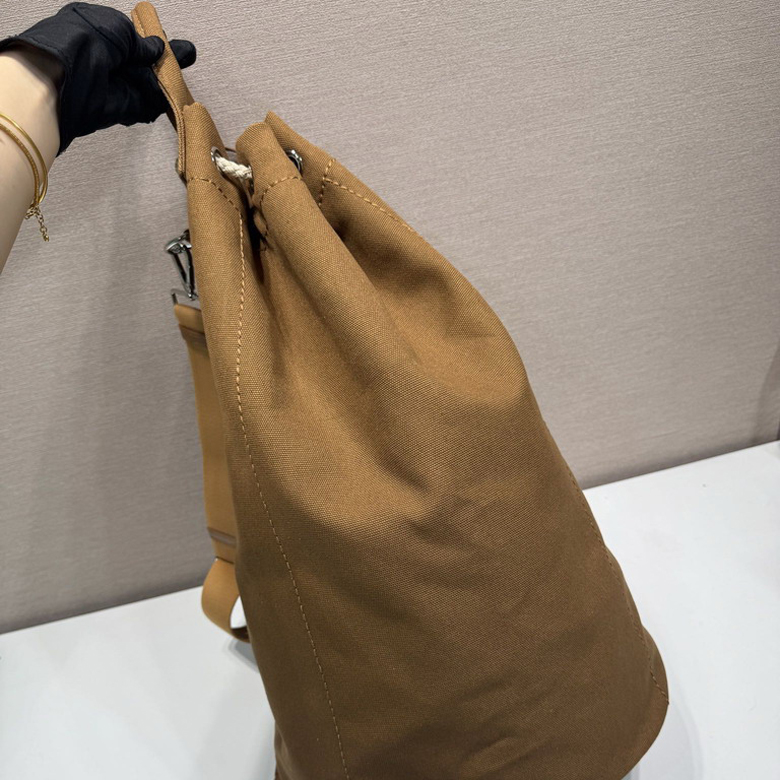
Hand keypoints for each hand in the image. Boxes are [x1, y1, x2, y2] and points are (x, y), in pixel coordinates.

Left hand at [0, 2, 195, 154]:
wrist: (64, 76)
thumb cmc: (83, 42)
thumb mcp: (118, 29)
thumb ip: (141, 42)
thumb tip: (158, 48)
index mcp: (98, 31)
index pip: (130, 38)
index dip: (151, 42)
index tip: (169, 45)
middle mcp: (105, 58)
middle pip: (141, 62)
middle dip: (164, 61)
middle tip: (187, 57)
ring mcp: (113, 83)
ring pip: (146, 83)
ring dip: (166, 82)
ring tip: (185, 78)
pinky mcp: (120, 106)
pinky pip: (144, 104)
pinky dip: (160, 103)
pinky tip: (176, 98)